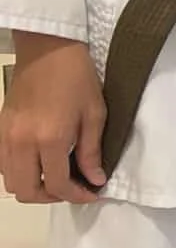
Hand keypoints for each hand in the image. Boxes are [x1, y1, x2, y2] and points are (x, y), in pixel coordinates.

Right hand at [0, 32, 106, 202]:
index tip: (93, 193)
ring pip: (10, 182)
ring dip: (33, 187)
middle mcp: (21, 143)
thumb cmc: (78, 78)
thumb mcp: (95, 113)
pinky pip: (3, 165)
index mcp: (49, 139)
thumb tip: (95, 180)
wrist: (47, 50)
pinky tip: (41, 163)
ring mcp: (5, 137)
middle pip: (26, 191)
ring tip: (58, 177)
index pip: (57, 184)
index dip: (77, 196)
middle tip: (74, 187)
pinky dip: (20, 173)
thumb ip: (92, 151)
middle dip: (52, 197)